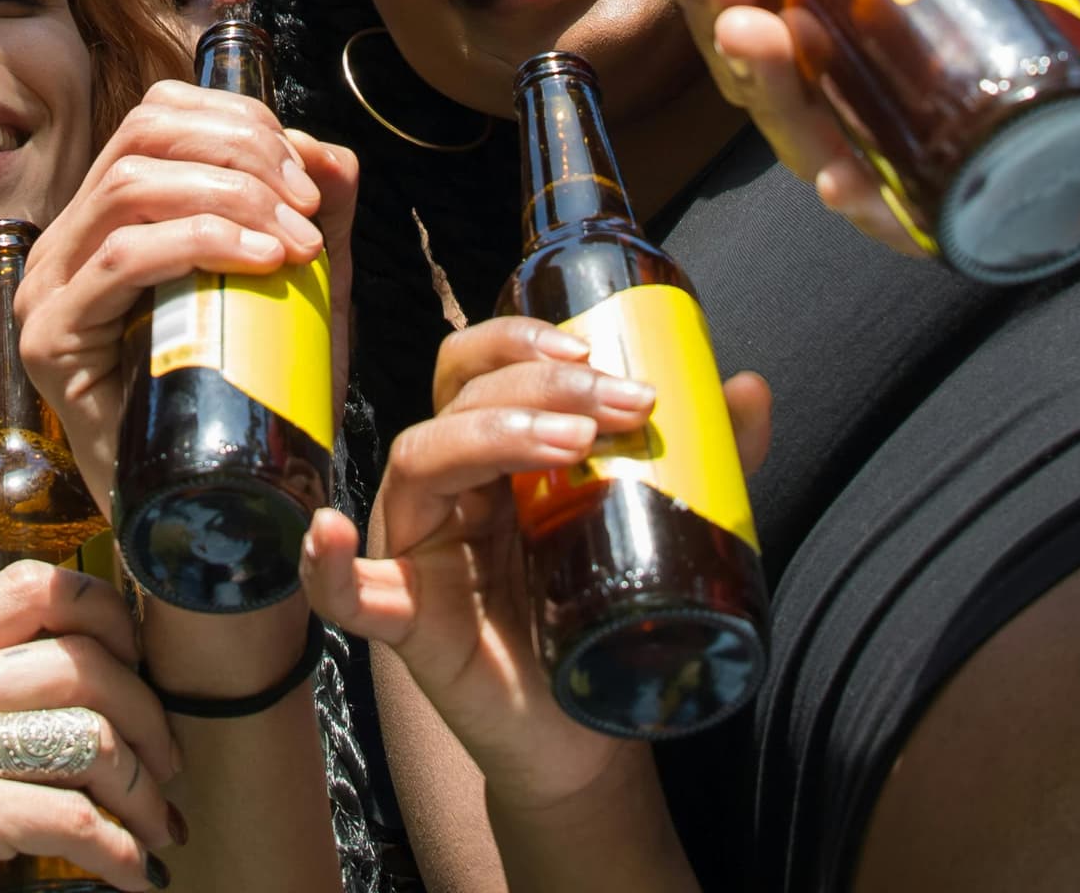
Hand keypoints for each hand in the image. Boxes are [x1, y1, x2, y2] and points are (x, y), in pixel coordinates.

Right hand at [0, 561, 186, 892]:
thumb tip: (118, 658)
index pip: (32, 586)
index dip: (106, 612)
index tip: (139, 662)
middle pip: (82, 663)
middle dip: (149, 717)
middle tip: (166, 765)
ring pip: (92, 738)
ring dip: (144, 792)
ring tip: (155, 827)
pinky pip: (78, 818)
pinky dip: (122, 852)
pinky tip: (132, 871)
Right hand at [14, 82, 351, 501]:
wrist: (220, 511)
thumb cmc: (248, 402)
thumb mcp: (294, 290)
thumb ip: (312, 218)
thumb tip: (329, 151)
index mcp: (107, 219)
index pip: (156, 119)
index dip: (237, 121)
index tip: (305, 176)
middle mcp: (65, 244)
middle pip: (144, 136)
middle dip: (241, 152)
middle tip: (305, 208)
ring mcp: (49, 290)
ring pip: (132, 187)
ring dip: (231, 196)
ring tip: (293, 244)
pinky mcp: (52, 339)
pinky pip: (121, 259)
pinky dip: (200, 242)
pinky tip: (260, 262)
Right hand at [300, 315, 769, 822]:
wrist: (591, 737)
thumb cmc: (604, 618)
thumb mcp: (661, 528)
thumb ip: (703, 465)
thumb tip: (750, 390)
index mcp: (491, 455)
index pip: (476, 366)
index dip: (523, 343)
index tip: (596, 351)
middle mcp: (444, 489)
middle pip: (458, 400)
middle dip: (538, 386)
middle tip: (619, 406)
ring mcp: (417, 552)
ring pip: (418, 460)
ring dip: (487, 436)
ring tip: (570, 446)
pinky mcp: (407, 624)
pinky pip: (349, 594)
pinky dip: (329, 564)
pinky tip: (331, 533)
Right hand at [663, 0, 1079, 280]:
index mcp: (882, 8)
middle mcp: (886, 84)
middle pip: (773, 62)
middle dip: (719, 12)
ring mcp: (925, 147)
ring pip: (817, 136)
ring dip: (771, 95)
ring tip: (751, 36)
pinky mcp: (982, 207)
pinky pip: (906, 217)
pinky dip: (865, 200)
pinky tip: (834, 176)